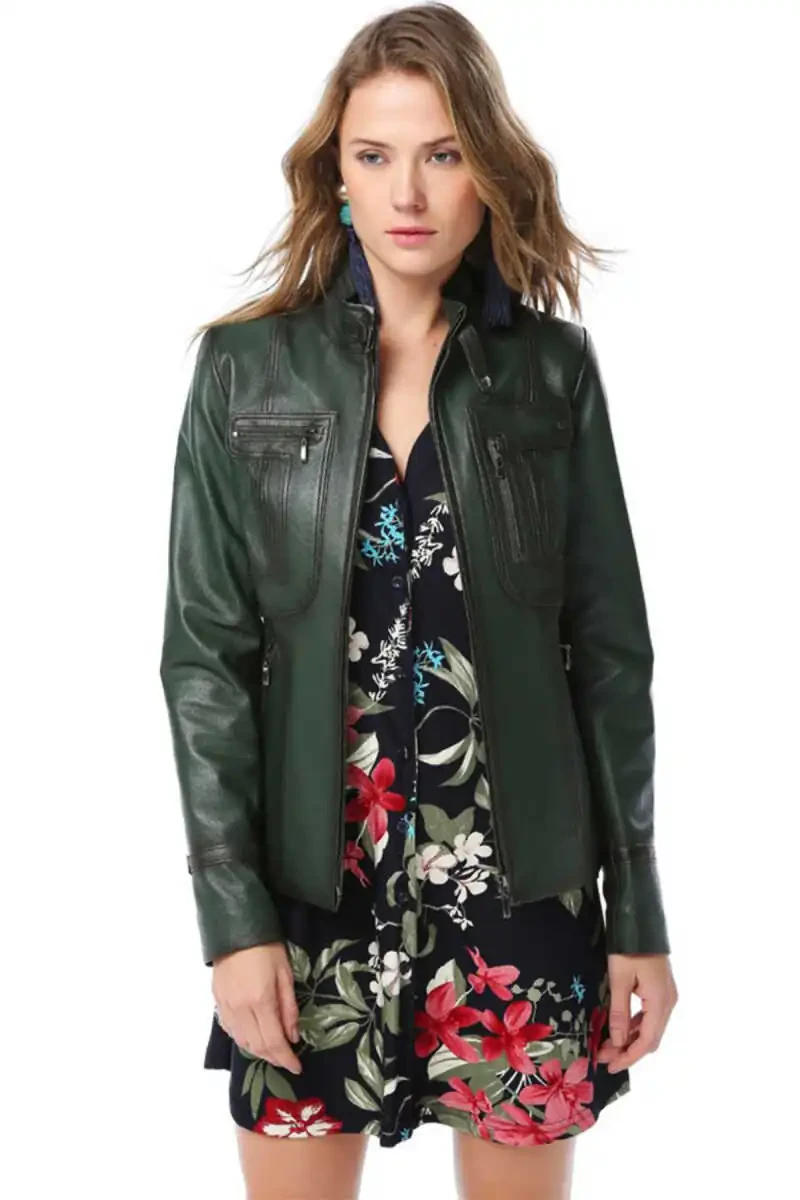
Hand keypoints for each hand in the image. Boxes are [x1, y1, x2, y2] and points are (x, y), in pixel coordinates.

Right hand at [211, 942, 302, 1074]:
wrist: (235, 927)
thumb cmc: (267, 947)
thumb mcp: (286, 974)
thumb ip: (289, 1008)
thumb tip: (293, 1037)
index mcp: (260, 1001)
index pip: (273, 1041)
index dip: (286, 1059)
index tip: (297, 1067)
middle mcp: (240, 1009)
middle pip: (256, 1046)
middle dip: (273, 1058)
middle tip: (288, 1060)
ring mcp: (226, 1006)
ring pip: (241, 1041)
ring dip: (258, 1051)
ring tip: (273, 1051)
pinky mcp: (217, 1001)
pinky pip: (230, 1030)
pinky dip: (243, 1039)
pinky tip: (253, 1037)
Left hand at [596, 952, 677, 1073]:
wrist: (640, 923)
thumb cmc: (628, 948)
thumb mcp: (619, 979)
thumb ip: (619, 1012)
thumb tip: (617, 1042)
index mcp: (660, 1001)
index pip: (647, 1040)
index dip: (629, 1056)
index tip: (611, 1066)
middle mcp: (668, 1002)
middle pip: (650, 1037)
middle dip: (628, 1050)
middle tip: (605, 1057)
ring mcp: (666, 995)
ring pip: (650, 1027)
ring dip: (630, 1038)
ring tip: (607, 1045)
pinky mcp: (660, 989)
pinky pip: (649, 1015)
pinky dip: (635, 1025)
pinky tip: (619, 1028)